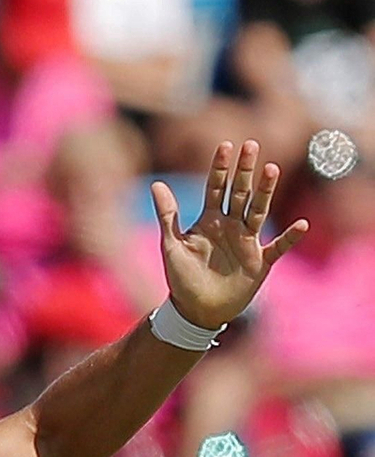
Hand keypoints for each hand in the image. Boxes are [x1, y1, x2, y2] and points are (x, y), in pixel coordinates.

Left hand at [152, 140, 307, 330]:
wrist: (195, 311)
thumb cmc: (181, 279)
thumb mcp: (172, 246)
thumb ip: (167, 215)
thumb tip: (156, 183)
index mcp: (210, 220)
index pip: (216, 188)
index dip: (220, 168)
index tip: (225, 146)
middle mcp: (231, 225)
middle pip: (240, 192)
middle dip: (244, 170)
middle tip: (251, 145)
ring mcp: (247, 242)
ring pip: (258, 210)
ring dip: (265, 191)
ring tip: (272, 169)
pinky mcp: (260, 262)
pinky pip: (278, 246)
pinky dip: (289, 237)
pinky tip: (301, 225)